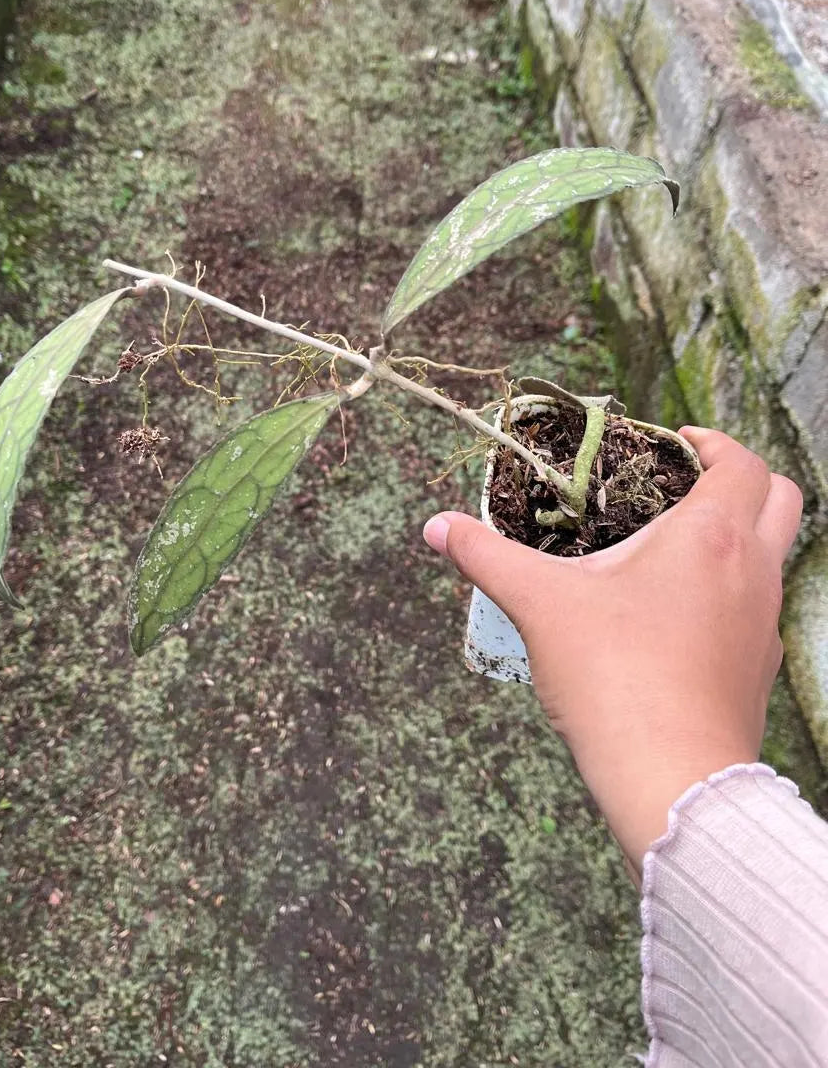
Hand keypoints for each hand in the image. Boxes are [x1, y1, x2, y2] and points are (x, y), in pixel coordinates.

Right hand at [423, 427, 802, 878]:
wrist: (673, 779)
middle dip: (743, 480)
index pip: (744, 464)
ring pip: (774, 556)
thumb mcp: (541, 606)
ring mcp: (763, 623)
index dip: (716, 443)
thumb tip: (438, 527)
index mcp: (711, 537)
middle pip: (784, 499)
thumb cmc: (614, 679)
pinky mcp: (758, 668)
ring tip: (670, 550)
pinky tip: (676, 616)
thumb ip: (488, 557)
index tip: (678, 443)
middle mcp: (752, 570)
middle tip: (685, 485)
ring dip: (738, 537)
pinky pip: (757, 609)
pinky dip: (731, 592)